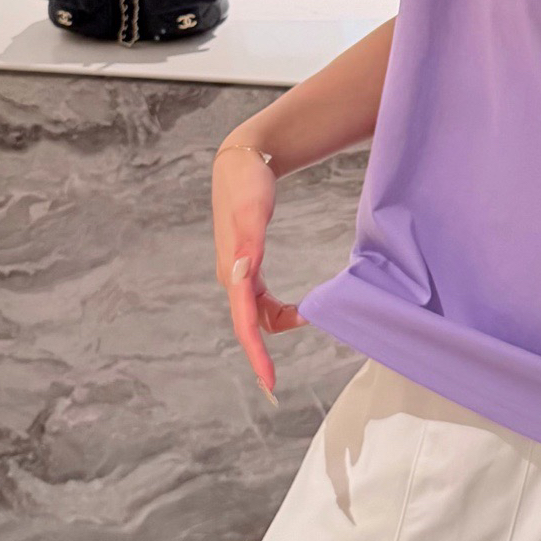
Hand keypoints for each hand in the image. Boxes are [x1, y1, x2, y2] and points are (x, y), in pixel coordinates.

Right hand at [212, 146, 306, 397]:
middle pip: (250, 324)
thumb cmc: (246, 183)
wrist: (242, 160)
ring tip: (308, 328)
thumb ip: (248, 241)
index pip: (245, 322)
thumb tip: (242, 275)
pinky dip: (277, 310)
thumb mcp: (251, 209)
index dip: (257, 353)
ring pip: (256, 314)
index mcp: (233, 270)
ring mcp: (237, 272)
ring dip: (277, 327)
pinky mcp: (246, 264)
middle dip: (263, 351)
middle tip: (280, 379)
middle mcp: (232, 276)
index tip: (270, 380)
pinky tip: (298, 312)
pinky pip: (260, 300)